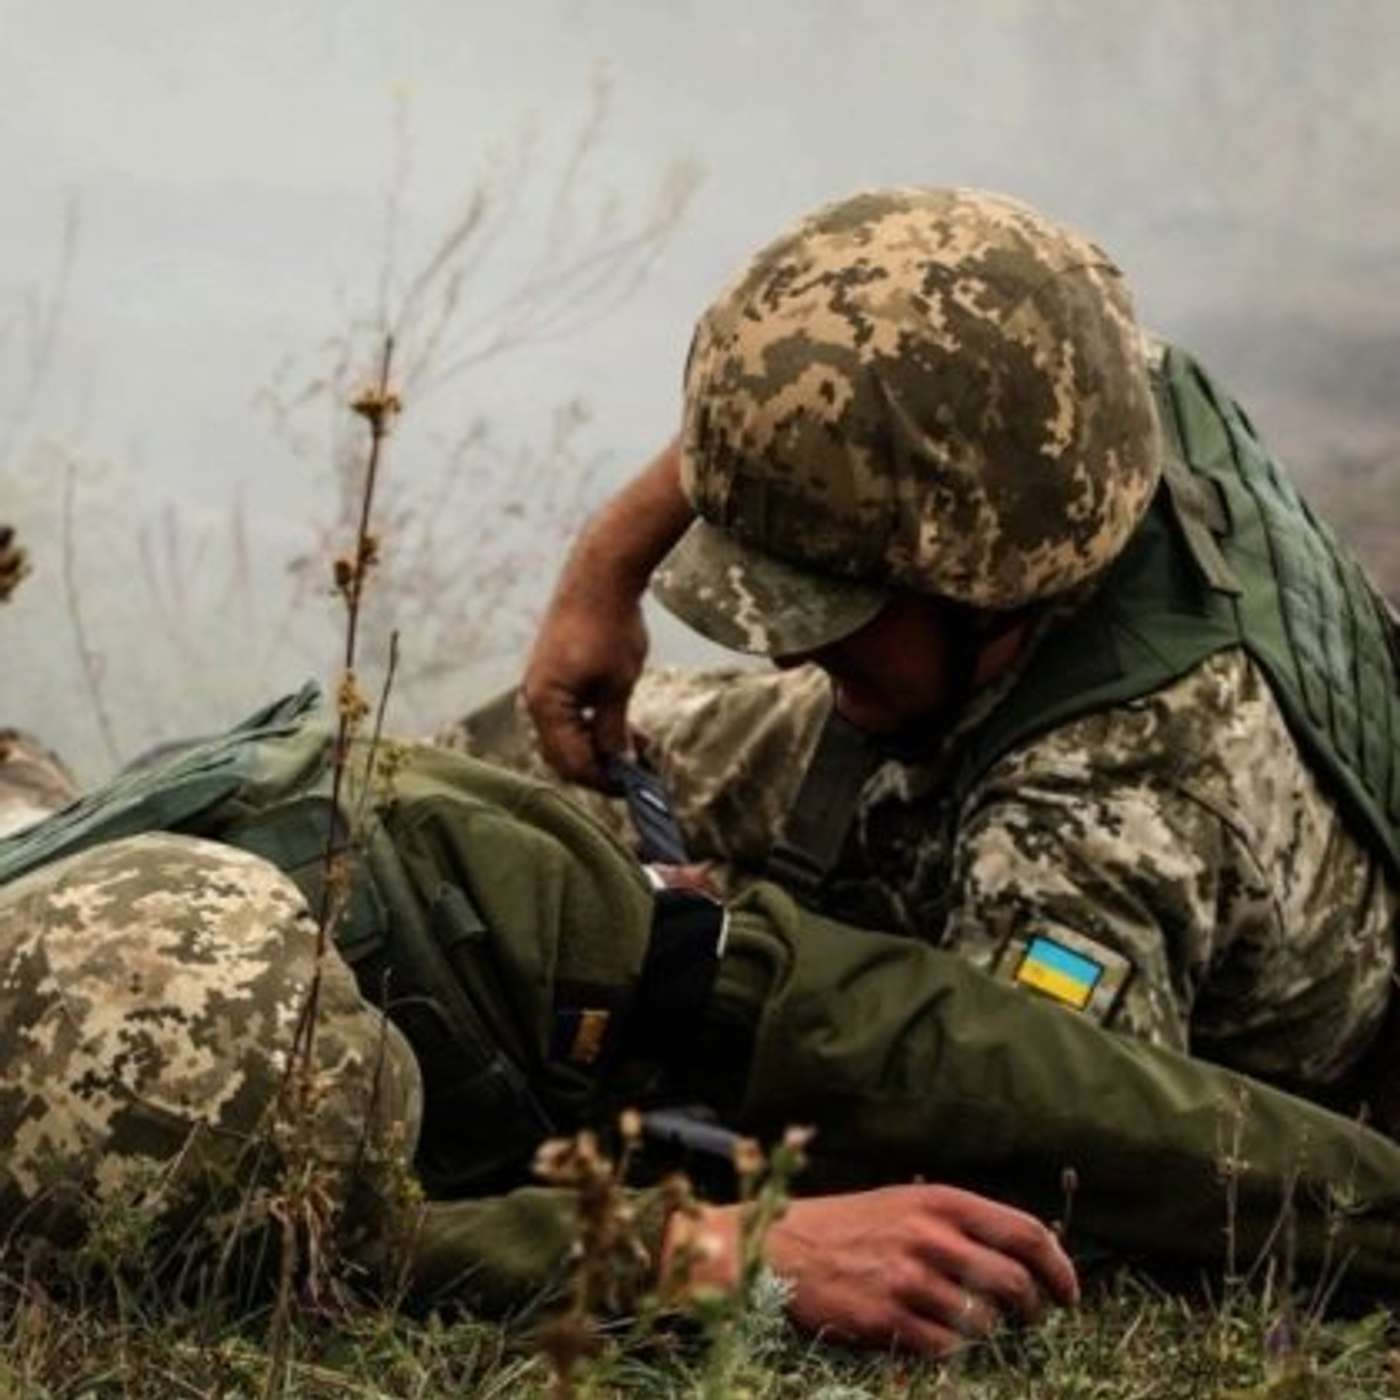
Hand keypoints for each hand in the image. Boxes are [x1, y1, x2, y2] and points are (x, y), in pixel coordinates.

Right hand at [523, 581, 647, 787]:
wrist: (599, 580)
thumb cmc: (609, 628)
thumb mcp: (618, 685)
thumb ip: (613, 729)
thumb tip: (617, 763)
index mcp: (546, 705)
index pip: (571, 762)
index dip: (604, 780)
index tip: (635, 786)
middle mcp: (536, 699)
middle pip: (563, 754)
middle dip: (600, 767)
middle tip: (637, 773)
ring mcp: (542, 688)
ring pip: (568, 736)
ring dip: (600, 747)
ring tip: (639, 750)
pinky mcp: (553, 677)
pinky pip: (569, 715)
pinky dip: (594, 726)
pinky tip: (625, 728)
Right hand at [663, 1184, 1077, 1354]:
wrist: (779, 1248)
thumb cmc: (848, 1226)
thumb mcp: (904, 1203)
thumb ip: (959, 1223)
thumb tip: (1025, 1255)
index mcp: (939, 1201)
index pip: (1027, 1232)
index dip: (1059, 1268)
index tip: (1068, 1293)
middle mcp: (930, 1236)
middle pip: (1016, 1282)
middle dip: (1033, 1309)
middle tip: (1029, 1319)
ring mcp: (908, 1279)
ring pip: (985, 1323)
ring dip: (987, 1333)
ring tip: (971, 1327)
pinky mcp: (886, 1319)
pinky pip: (945, 1349)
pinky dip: (949, 1351)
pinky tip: (931, 1337)